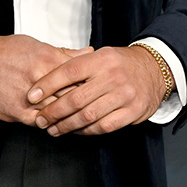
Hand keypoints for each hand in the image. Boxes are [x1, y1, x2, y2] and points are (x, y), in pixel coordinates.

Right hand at [0, 34, 90, 124]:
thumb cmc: (1, 51)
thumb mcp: (34, 44)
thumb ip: (62, 52)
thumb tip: (87, 52)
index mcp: (46, 59)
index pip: (79, 75)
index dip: (91, 83)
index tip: (99, 87)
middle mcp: (39, 79)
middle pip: (72, 95)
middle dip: (84, 101)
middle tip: (94, 105)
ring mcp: (28, 98)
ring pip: (58, 112)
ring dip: (68, 116)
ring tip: (78, 117)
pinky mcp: (16, 112)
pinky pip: (39, 123)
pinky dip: (50, 124)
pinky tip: (57, 123)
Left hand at [27, 45, 170, 135]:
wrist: (155, 70)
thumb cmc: (121, 63)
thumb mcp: (100, 55)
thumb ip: (77, 63)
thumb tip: (46, 76)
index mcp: (101, 59)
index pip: (68, 71)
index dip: (47, 84)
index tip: (32, 95)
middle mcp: (112, 76)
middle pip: (75, 98)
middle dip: (53, 111)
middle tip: (40, 119)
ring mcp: (124, 95)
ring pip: (88, 115)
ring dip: (66, 125)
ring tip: (53, 129)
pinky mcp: (132, 112)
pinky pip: (104, 126)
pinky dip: (86, 131)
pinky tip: (76, 131)